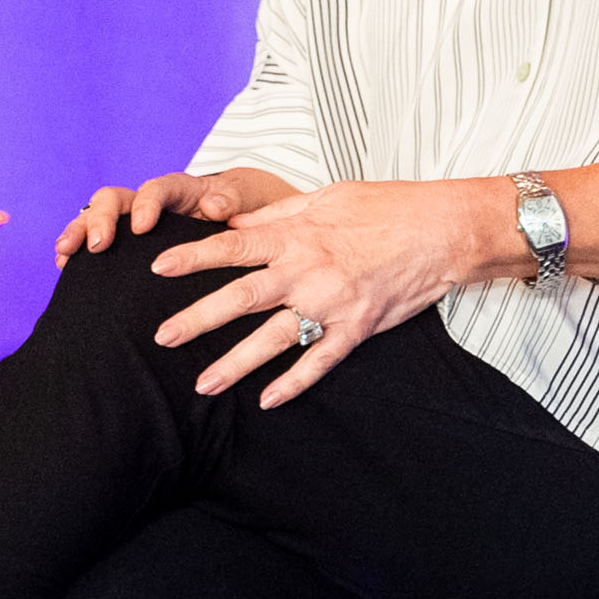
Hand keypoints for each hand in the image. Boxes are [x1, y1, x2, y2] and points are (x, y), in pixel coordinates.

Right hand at [54, 166, 300, 261]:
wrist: (241, 220)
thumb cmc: (245, 211)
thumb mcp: (245, 202)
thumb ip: (232, 200)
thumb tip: (214, 205)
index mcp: (179, 190)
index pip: (156, 188)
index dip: (146, 205)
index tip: (142, 228)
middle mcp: (150, 202)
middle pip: (115, 198)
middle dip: (100, 218)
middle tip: (98, 246)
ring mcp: (133, 221)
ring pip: (97, 216)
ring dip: (78, 232)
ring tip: (63, 253)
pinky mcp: (127, 242)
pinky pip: (96, 239)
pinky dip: (78, 250)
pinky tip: (64, 266)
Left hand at [148, 177, 518, 408]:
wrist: (442, 230)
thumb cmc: (385, 207)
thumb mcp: (326, 197)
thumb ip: (278, 213)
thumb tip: (234, 223)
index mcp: (295, 235)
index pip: (232, 248)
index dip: (192, 258)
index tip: (156, 268)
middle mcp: (307, 271)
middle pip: (241, 298)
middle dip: (198, 319)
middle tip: (161, 337)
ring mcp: (331, 303)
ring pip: (273, 339)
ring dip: (235, 362)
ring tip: (202, 384)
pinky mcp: (357, 328)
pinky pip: (319, 362)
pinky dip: (293, 384)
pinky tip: (267, 401)